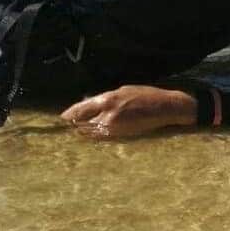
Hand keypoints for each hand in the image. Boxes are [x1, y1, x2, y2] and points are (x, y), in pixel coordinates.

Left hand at [61, 85, 197, 138]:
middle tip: (63, 129)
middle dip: (73, 125)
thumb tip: (91, 102)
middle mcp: (108, 113)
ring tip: (74, 135)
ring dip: (82, 133)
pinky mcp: (122, 136)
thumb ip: (107, 98)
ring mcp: (115, 127)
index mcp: (108, 99)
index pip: (82, 108)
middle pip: (83, 123)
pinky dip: (95, 138)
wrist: (167, 108)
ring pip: (91, 133)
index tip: (62, 117)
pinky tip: (90, 139)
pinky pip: (103, 139)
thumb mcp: (124, 91)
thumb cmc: (147, 96)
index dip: (70, 113)